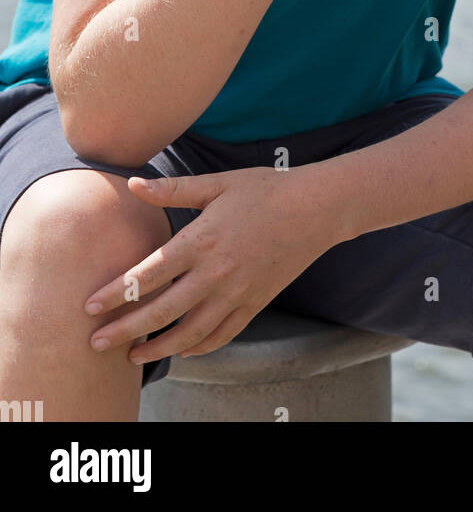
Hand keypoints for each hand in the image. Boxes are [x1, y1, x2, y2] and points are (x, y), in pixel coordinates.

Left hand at [82, 165, 342, 364]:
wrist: (316, 209)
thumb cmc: (265, 190)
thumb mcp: (218, 183)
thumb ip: (173, 189)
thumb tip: (133, 184)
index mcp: (202, 240)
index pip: (148, 274)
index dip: (117, 292)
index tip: (90, 305)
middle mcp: (217, 272)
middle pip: (162, 311)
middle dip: (125, 330)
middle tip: (96, 342)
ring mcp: (237, 292)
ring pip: (190, 332)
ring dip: (158, 347)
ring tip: (132, 356)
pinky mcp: (255, 303)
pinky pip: (221, 334)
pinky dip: (198, 347)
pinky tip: (181, 350)